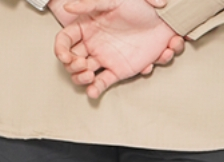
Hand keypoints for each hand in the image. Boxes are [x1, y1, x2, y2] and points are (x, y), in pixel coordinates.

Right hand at [53, 0, 185, 98]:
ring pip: (84, 74)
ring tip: (90, 75)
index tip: (65, 55)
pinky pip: (102, 82)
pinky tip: (93, 91)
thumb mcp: (114, 0)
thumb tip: (68, 6)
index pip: (65, 39)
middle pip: (71, 60)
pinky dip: (96, 89)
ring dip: (82, 79)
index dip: (61, 49)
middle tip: (82, 64)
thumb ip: (90, 3)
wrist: (162, 22)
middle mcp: (93, 44)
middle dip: (72, 66)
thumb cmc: (139, 7)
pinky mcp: (117, 70)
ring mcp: (104, 58)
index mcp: (87, 26)